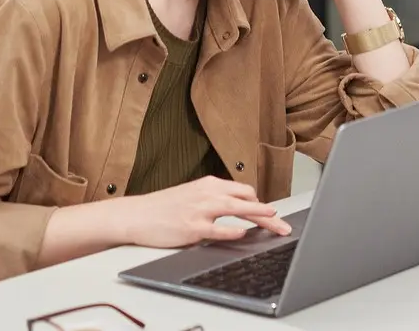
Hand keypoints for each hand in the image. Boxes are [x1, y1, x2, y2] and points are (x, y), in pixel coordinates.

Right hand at [122, 176, 290, 247]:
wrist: (136, 215)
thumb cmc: (163, 208)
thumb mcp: (192, 195)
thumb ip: (214, 199)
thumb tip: (238, 207)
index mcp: (209, 184)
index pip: (244, 191)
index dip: (261, 203)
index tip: (274, 214)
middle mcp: (207, 194)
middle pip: (247, 199)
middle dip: (268, 212)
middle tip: (283, 224)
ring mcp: (200, 210)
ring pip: (237, 208)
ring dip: (259, 215)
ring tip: (274, 221)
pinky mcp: (191, 227)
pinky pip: (217, 228)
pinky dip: (232, 230)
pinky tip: (243, 233)